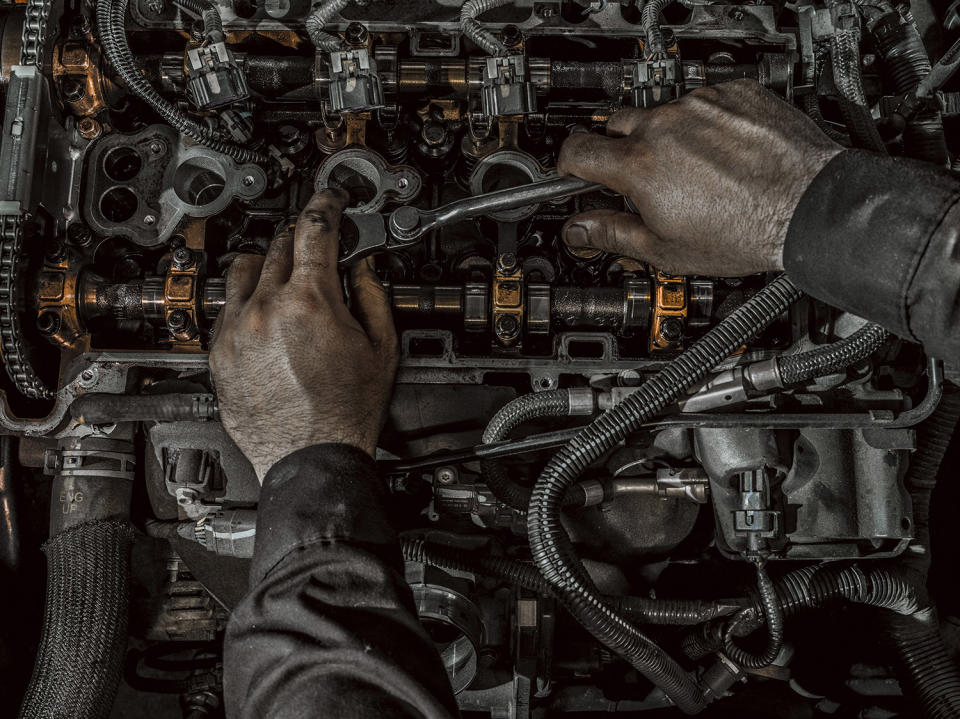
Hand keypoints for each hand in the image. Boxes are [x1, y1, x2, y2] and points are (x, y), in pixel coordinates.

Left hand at [210, 190, 397, 480]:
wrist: (310, 456)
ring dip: (266, 262)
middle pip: (279, 245)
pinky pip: (226, 306)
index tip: (329, 201)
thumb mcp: (381, 350)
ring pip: (243, 269)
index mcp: (311, 302)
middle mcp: (266, 309)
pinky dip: (245, 298)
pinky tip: (262, 309)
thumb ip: (372, 298)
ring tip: (283, 274)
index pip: (314, 229)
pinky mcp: (219, 352)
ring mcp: (237, 330)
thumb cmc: (345, 412)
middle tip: (316, 244)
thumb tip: (363, 270)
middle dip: (301, 237)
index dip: (326, 205)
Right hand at [557, 79, 842, 275]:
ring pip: (662, 114)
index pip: (576, 150)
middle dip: (619, 151)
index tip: (574, 173)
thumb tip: (579, 231)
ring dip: (665, 137)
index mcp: (640, 165)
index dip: (568, 166)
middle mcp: (666, 125)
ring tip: (692, 171)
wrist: (809, 207)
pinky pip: (703, 103)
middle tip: (640, 179)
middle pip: (615, 126)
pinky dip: (704, 124)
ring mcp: (701, 105)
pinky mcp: (734, 94)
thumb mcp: (665, 249)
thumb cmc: (744, 231)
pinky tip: (721, 154)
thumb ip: (612, 234)